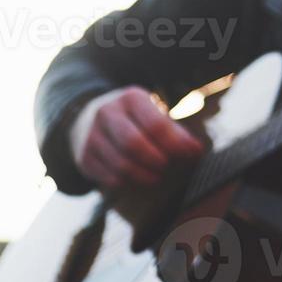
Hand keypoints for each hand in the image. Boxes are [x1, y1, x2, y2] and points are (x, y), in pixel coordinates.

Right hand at [69, 85, 204, 190]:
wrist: (86, 117)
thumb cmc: (132, 118)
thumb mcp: (151, 112)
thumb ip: (173, 130)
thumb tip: (196, 151)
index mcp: (131, 99)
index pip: (155, 124)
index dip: (176, 143)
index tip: (192, 155)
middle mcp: (108, 113)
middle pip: (134, 143)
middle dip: (156, 159)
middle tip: (168, 167)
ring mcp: (92, 136)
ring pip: (120, 163)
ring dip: (143, 175)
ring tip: (157, 177)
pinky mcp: (84, 157)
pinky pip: (108, 176)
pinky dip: (127, 182)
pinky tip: (137, 180)